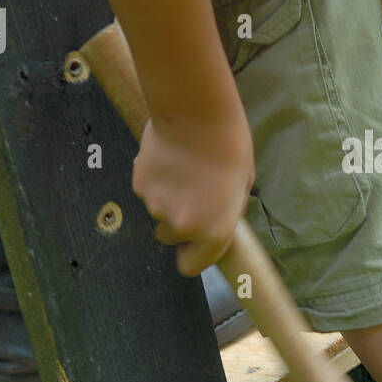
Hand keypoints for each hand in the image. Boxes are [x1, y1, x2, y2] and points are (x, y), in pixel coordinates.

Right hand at [131, 105, 254, 275]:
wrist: (198, 114)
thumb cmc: (230, 147)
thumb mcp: (242, 187)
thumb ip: (225, 214)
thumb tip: (214, 222)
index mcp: (214, 232)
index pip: (190, 267)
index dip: (190, 255)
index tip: (192, 244)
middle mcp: (182, 226)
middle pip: (169, 237)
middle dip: (177, 221)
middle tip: (191, 192)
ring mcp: (156, 206)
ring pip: (156, 210)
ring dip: (166, 197)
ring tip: (183, 169)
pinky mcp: (139, 184)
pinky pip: (146, 189)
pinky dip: (154, 179)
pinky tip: (169, 158)